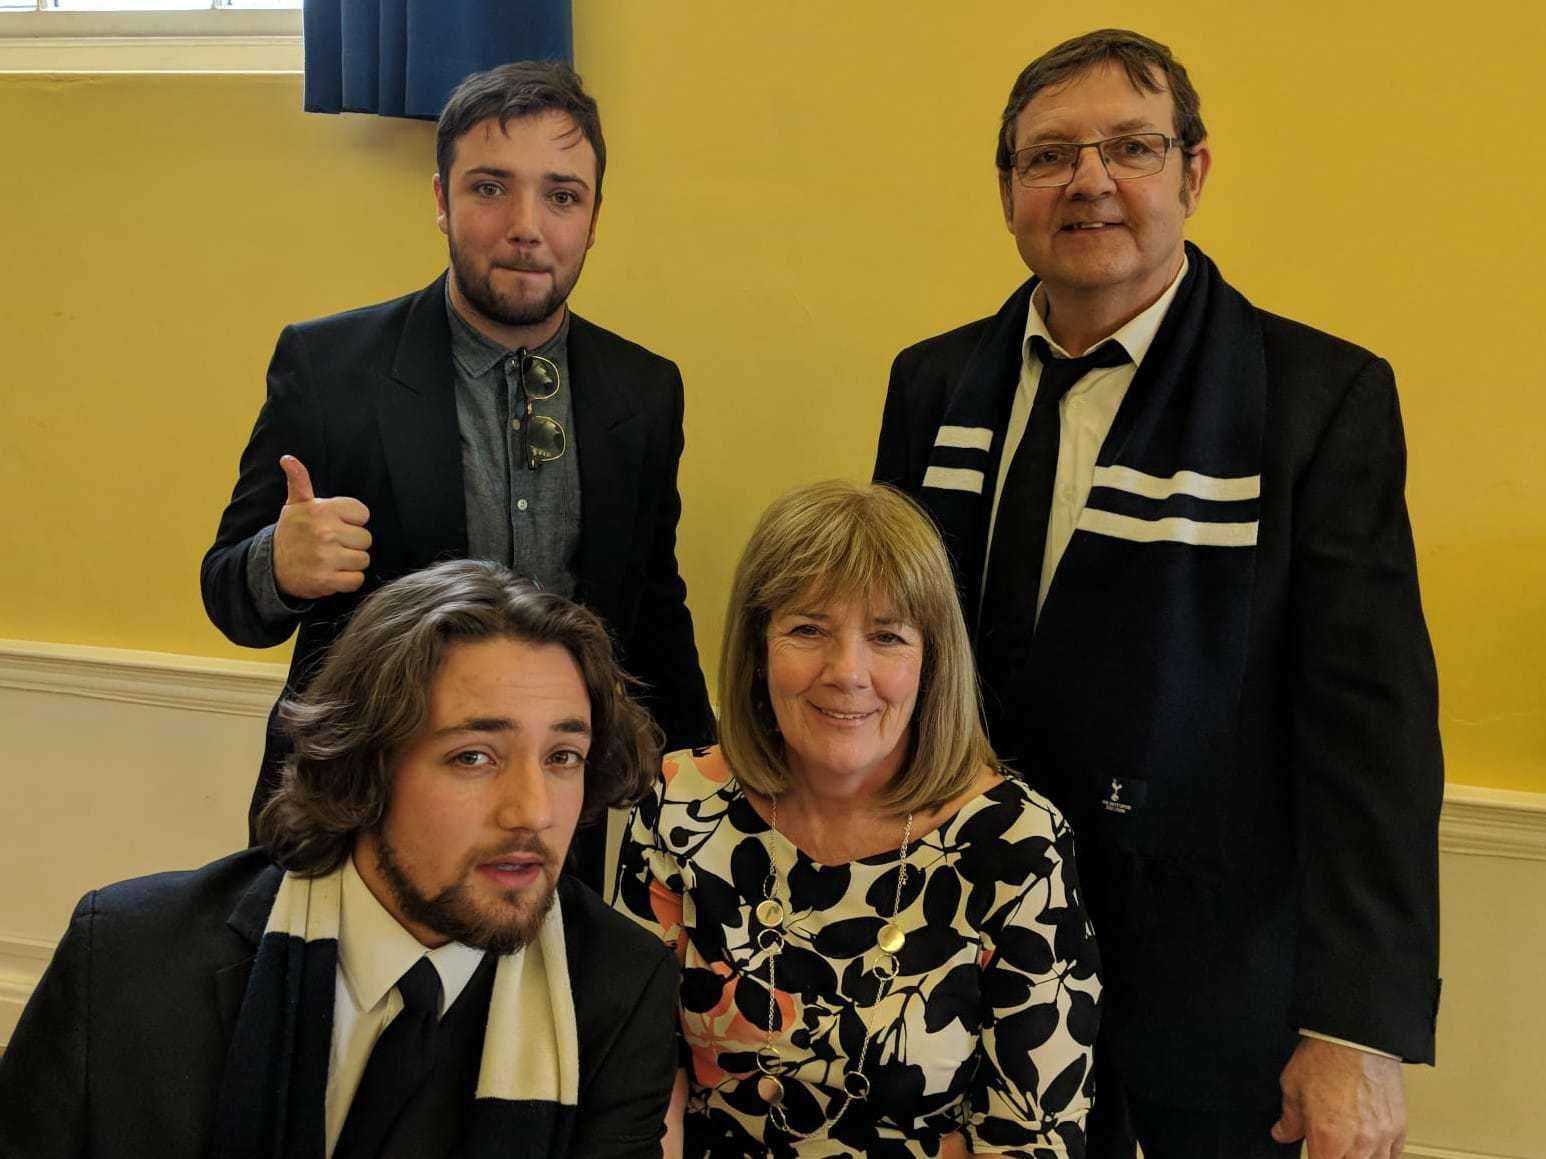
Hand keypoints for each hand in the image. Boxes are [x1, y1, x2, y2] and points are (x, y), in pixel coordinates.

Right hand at [271, 455, 371, 598]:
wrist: (270, 567)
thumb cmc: (291, 533)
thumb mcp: (295, 504)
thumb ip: (299, 481)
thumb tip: (288, 459)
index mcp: (321, 510)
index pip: (363, 513)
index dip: (353, 520)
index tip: (337, 524)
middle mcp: (325, 532)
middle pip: (366, 538)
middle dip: (353, 543)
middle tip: (333, 544)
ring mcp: (326, 557)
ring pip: (363, 559)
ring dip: (351, 562)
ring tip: (332, 558)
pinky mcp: (326, 580)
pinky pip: (357, 580)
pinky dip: (348, 580)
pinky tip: (333, 573)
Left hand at [1272, 1036, 1406, 1157]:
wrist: (1356, 1037)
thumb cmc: (1325, 1058)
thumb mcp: (1292, 1087)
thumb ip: (1289, 1119)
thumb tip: (1282, 1133)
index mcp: (1327, 1140)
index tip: (1312, 1151)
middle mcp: (1358, 1145)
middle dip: (1335, 1157)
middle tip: (1330, 1146)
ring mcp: (1382, 1137)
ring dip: (1360, 1158)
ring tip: (1349, 1148)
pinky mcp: (1399, 1125)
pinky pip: (1394, 1154)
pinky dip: (1382, 1154)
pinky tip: (1372, 1147)